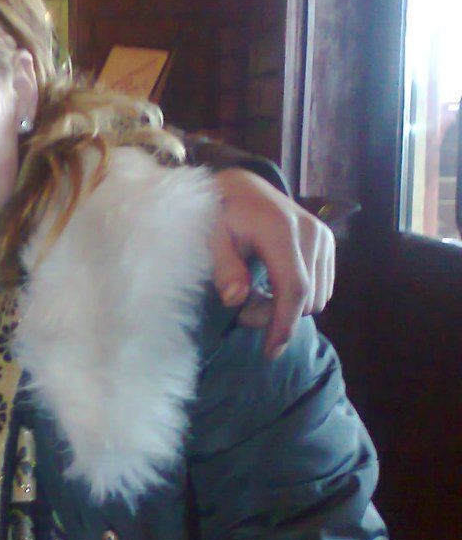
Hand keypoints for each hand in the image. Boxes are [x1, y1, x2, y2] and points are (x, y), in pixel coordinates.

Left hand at [208, 168, 335, 358]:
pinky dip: (299, 295)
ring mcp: (323, 237)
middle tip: (243, 309)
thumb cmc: (219, 213)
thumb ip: (223, 266)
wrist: (240, 187)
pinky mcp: (327, 242)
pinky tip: (271, 287)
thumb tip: (236, 299)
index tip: (270, 352)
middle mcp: (311, 233)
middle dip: (276, 315)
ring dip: (288, 307)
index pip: (294, 289)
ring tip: (255, 296)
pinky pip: (322, 286)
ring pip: (317, 296)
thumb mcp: (211, 237)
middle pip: (306, 298)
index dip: (284, 324)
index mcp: (281, 231)